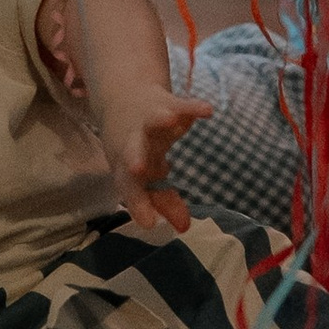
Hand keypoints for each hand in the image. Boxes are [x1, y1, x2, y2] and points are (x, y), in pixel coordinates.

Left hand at [101, 85, 212, 234]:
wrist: (121, 99)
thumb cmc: (135, 149)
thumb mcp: (144, 178)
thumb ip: (164, 203)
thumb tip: (184, 228)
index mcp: (125, 168)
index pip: (130, 188)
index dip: (138, 204)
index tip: (149, 222)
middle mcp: (134, 145)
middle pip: (132, 152)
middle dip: (135, 159)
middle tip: (137, 169)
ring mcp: (148, 123)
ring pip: (152, 122)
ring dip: (160, 122)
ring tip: (169, 120)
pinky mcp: (165, 104)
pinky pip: (180, 105)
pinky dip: (192, 107)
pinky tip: (207, 111)